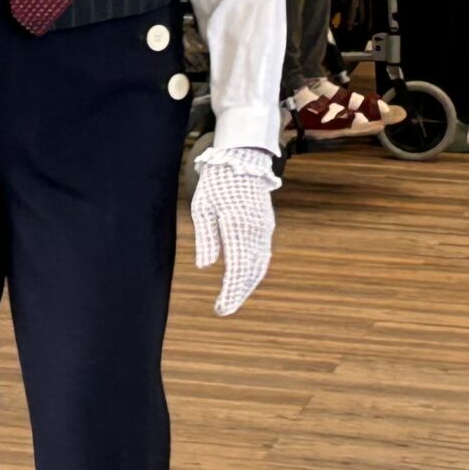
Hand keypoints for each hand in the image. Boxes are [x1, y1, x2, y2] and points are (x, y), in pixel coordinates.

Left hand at [189, 146, 276, 315]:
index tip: (221, 308)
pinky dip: (255, 271)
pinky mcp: (266, 226)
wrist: (242, 159)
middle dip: (239, 293)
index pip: (237, 268)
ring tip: (232, 300)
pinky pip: (262, 255)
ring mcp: (264, 229)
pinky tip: (245, 281)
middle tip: (224, 310)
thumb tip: (204, 266)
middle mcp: (256, 231)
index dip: (230, 291)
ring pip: (260, 265)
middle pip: (251, 271)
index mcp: (238, 227)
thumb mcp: (202, 207)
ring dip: (248, 285)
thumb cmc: (216, 182)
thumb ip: (206, 237)